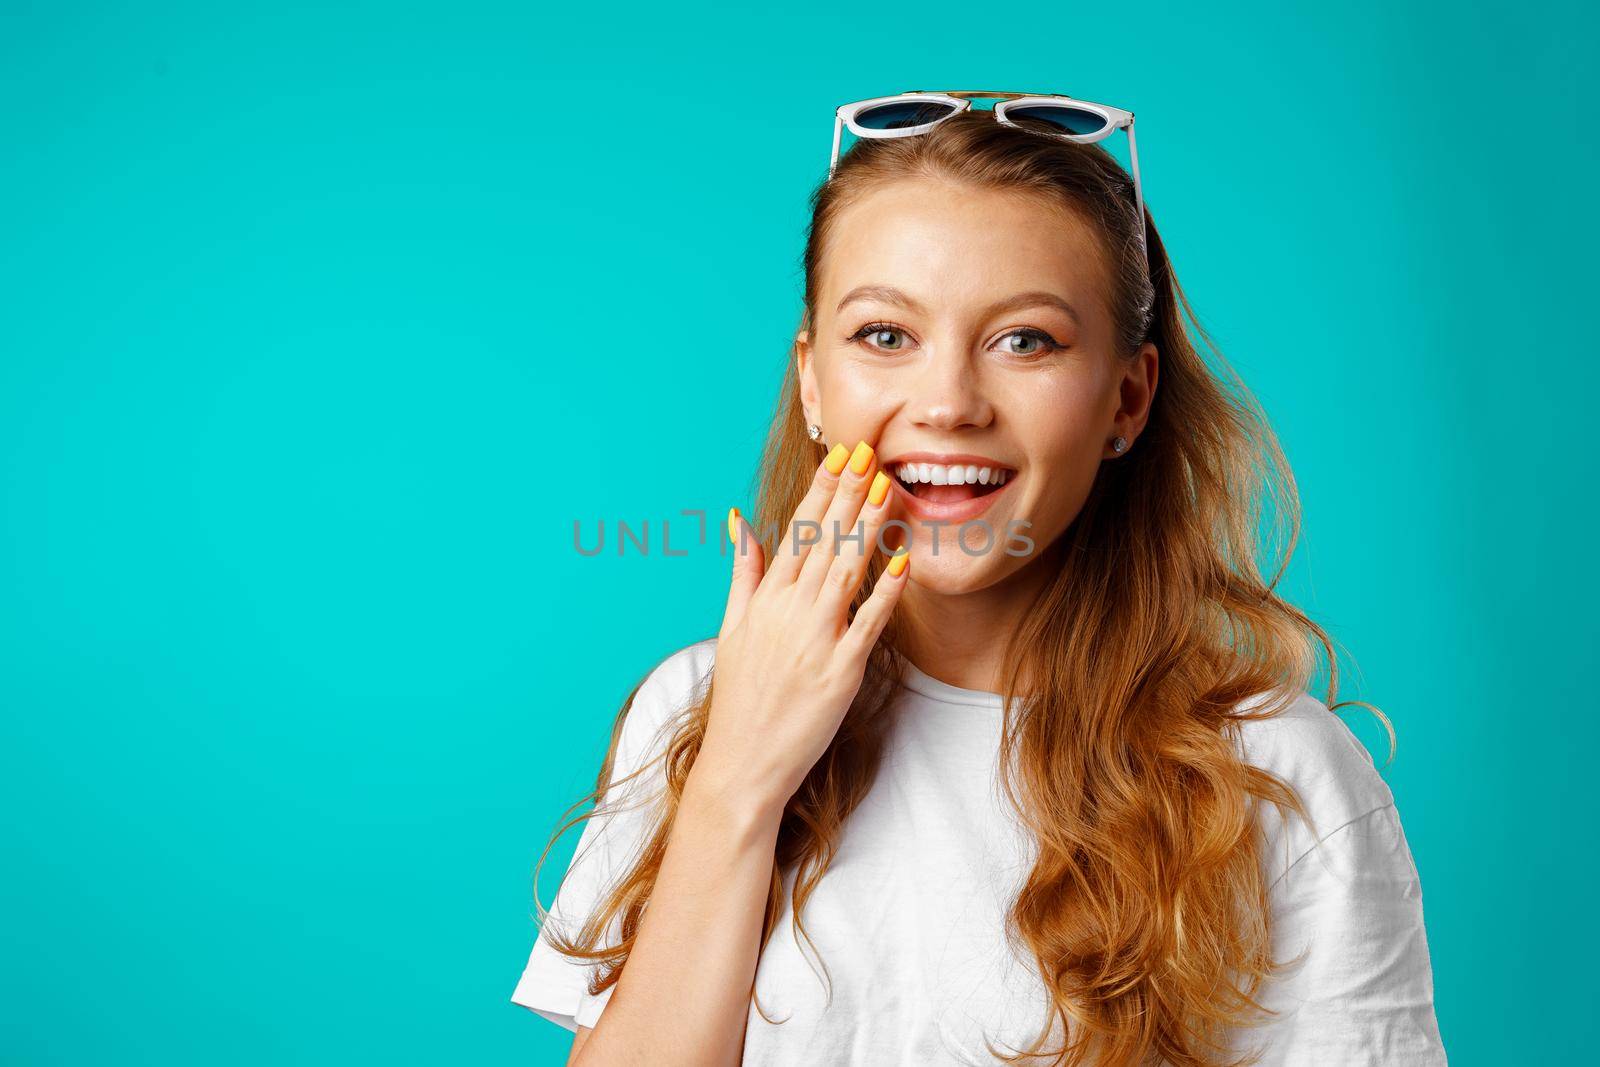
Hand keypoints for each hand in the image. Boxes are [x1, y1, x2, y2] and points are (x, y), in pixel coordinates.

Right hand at [696, 439, 909, 814]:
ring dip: (868, 528)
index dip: (822, 490)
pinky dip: (884, 592)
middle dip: (849, 494)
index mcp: (766, 600)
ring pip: (845, 572)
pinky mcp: (840, 673)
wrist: (741, 764)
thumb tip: (741, 521)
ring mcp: (815, 641)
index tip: (842, 454)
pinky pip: (867, 625)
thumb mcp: (733, 627)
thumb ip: (744, 572)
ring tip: (889, 488)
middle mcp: (789, 613)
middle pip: (824, 542)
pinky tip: (901, 560)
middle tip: (871, 452)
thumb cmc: (740, 697)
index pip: (798, 531)